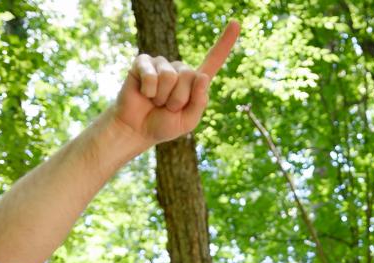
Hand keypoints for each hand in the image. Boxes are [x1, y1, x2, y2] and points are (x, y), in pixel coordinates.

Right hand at [110, 21, 239, 149]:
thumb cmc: (164, 124)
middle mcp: (180, 69)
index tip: (236, 23)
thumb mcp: (188, 120)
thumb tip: (203, 77)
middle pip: (189, 75)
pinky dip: (149, 91)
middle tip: (167, 107)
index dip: (225, 42)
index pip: (213, 60)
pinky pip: (152, 75)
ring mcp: (162, 64)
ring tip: (156, 102)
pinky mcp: (143, 63)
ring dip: (163, 97)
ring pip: (171, 76)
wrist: (137, 129)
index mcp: (195, 82)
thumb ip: (199, 102)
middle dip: (179, 99)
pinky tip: (144, 94)